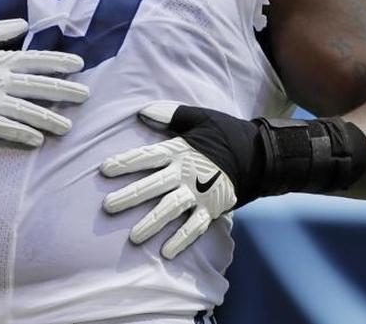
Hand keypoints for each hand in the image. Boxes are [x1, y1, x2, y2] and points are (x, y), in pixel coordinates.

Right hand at [0, 41, 89, 146]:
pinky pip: (5, 129)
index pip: (35, 59)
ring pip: (26, 111)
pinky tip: (37, 141)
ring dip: (49, 119)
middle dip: (64, 91)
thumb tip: (23, 26)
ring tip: (68, 127)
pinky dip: (21, 134)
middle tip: (86, 96)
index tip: (79, 64)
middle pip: (38, 86)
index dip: (58, 62)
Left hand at [100, 101, 262, 258]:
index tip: (104, 170)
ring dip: (151, 223)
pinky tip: (166, 252)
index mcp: (180, 150)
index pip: (147, 156)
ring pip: (170, 209)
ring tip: (133, 237)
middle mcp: (186, 173)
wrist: (261, 154)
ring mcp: (199, 193)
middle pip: (152, 186)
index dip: (125, 163)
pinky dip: (182, 240)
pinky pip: (195, 226)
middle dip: (129, 197)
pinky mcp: (213, 208)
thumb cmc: (226, 133)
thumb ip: (170, 114)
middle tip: (107, 207)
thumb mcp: (200, 118)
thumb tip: (141, 112)